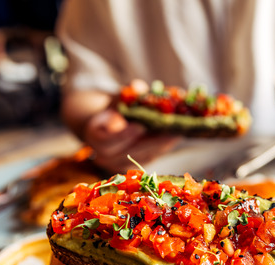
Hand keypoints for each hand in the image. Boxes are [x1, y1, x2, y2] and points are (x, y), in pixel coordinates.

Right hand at [62, 88, 179, 172]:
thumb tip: (138, 87)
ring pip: (143, 157)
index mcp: (95, 136)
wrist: (106, 125)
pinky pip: (150, 158)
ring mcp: (119, 164)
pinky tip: (176, 137)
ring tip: (180, 132)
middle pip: (130, 152)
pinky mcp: (133, 167)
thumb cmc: (112, 109)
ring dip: (163, 145)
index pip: (107, 139)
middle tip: (172, 131)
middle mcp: (104, 155)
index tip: (140, 126)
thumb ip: (125, 94)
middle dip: (153, 141)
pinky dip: (163, 147)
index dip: (124, 135)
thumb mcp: (115, 98)